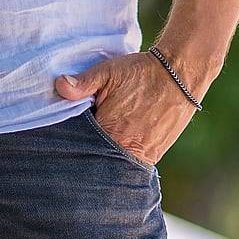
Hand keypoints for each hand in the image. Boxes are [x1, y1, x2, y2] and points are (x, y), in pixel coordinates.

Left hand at [53, 52, 196, 164]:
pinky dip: (121, 162)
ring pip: (114, 166)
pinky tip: (113, 155)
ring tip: (96, 153)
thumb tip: (59, 86)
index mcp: (108, 130)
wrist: (179, 75)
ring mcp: (141, 155)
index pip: (80, 146)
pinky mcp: (154, 156)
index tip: (63, 141)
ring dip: (104, 160)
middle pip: (96, 160)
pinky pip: (131, 166)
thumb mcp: (109, 71)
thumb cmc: (141, 73)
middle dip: (87, 155)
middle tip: (76, 151)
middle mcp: (123, 148)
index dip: (72, 144)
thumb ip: (83, 83)